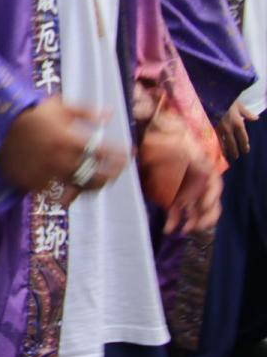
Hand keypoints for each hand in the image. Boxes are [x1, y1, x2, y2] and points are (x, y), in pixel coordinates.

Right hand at [0, 97, 126, 205]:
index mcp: (70, 139)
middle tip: (115, 172)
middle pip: (96, 177)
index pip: (105, 153)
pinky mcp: (34, 184)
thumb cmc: (30, 113)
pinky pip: (56, 192)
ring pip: (78, 188)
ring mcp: (48, 174)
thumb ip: (86, 112)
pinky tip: (71, 188)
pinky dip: (65, 190)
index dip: (121, 156)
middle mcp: (62, 160)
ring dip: (91, 187)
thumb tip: (110, 114)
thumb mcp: (59, 106)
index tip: (128, 154)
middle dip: (110, 176)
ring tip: (95, 183)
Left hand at [147, 114, 222, 233]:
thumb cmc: (156, 127)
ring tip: (182, 230)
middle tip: (194, 226)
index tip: (205, 204)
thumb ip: (168, 134)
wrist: (143, 128)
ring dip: (191, 220)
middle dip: (204, 214)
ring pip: (194, 207)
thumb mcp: (163, 127)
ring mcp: (182, 185)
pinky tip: (168, 228)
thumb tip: (172, 140)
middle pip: (208, 199)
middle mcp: (194, 176)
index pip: (213, 182)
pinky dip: (174, 219)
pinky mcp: (168, 191)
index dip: (211, 195)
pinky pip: (175, 208)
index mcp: (197, 161)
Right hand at [216, 102, 257, 160]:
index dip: (245, 145)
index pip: (243, 138)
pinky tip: (215, 150)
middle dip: (235, 151)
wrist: (211, 98)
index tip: (246, 150)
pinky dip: (215, 146)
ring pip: (222, 143)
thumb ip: (247, 114)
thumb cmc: (226, 100)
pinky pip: (213, 140)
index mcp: (238, 123)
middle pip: (233, 143)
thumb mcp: (239, 105)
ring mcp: (218, 129)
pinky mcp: (209, 128)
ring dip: (225, 151)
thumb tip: (256, 118)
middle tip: (236, 156)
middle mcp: (229, 129)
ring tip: (226, 156)